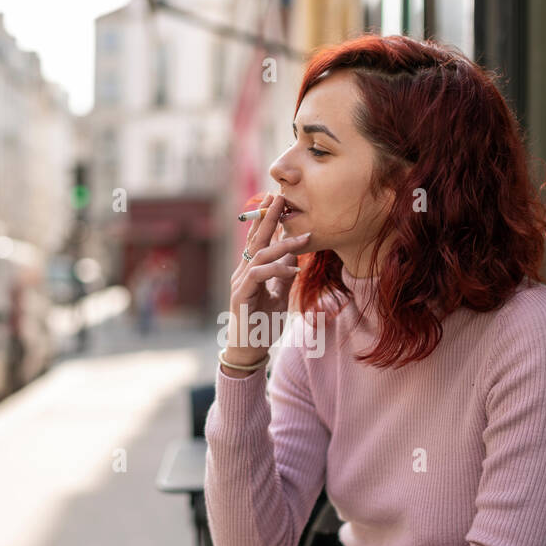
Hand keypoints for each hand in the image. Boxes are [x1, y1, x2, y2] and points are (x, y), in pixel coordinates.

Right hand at [225, 193, 312, 365]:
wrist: (249, 349)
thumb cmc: (262, 324)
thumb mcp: (279, 296)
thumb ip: (284, 276)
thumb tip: (295, 257)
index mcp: (250, 270)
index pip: (258, 239)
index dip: (266, 219)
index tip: (277, 200)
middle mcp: (242, 272)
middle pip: (255, 238)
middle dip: (268, 216)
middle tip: (280, 196)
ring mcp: (240, 283)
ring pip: (261, 254)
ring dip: (283, 243)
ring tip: (305, 237)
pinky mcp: (241, 295)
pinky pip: (260, 274)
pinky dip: (278, 269)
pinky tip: (294, 269)